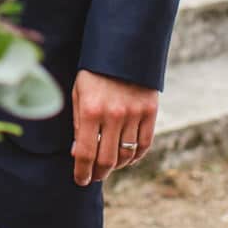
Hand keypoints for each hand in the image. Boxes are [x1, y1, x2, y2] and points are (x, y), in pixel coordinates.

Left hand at [70, 70, 156, 185]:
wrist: (123, 47)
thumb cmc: (94, 72)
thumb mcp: (78, 93)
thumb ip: (78, 124)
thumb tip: (77, 154)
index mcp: (91, 110)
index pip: (85, 153)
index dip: (82, 172)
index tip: (80, 180)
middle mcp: (113, 115)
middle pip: (107, 160)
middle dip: (98, 173)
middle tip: (93, 177)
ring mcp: (134, 114)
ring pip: (126, 155)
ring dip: (116, 166)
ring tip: (108, 166)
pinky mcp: (150, 111)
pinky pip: (144, 144)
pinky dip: (135, 157)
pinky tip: (127, 159)